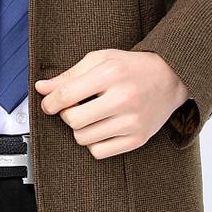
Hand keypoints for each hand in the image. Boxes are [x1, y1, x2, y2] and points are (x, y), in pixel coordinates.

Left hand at [34, 49, 188, 158]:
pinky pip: (100, 152)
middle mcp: (123, 98)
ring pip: (84, 139)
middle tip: (74, 108)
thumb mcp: (100, 60)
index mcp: (111, 73)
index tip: (48, 104)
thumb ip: (69, 75)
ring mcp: (132, 122)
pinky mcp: (138, 139)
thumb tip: (42, 88)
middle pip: (73, 120)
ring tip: (90, 117)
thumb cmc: (130, 67)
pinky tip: (100, 129)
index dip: (50, 102)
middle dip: (66, 115)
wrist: (170, 78)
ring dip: (79, 129)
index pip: (67, 95)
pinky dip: (94, 143)